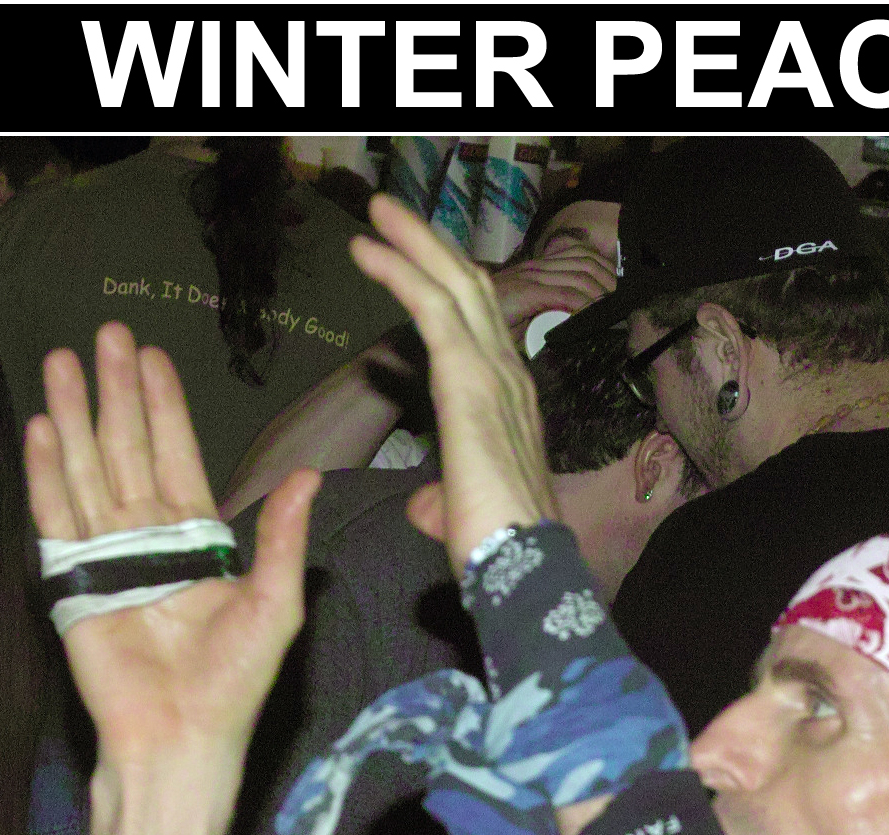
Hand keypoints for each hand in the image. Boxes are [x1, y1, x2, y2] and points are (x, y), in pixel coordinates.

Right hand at [24, 322, 317, 765]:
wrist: (182, 737)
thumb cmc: (233, 682)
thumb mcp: (275, 606)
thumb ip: (281, 538)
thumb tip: (309, 475)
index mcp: (199, 541)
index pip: (178, 456)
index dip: (165, 408)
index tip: (154, 357)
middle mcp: (150, 539)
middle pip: (127, 449)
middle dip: (116, 392)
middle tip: (107, 333)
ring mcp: (108, 556)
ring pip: (87, 469)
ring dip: (75, 415)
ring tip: (63, 360)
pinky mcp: (73, 581)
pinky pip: (57, 517)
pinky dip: (48, 472)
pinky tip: (42, 425)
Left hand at [348, 197, 557, 574]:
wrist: (520, 567)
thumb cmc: (495, 548)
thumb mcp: (459, 513)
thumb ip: (442, 498)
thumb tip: (427, 503)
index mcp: (508, 402)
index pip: (478, 328)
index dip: (446, 288)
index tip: (409, 264)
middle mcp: (509, 376)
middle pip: (471, 288)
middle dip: (431, 245)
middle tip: (390, 214)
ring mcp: (494, 374)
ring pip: (454, 285)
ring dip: (413, 242)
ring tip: (377, 212)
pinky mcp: (469, 381)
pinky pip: (433, 309)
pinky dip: (400, 272)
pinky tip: (368, 251)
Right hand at [490, 239, 615, 332]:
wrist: (460, 325)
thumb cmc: (490, 328)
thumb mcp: (525, 318)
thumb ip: (550, 313)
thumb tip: (579, 322)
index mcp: (537, 268)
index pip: (581, 257)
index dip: (605, 271)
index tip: (619, 293)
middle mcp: (535, 267)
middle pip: (586, 263)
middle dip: (610, 283)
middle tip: (624, 306)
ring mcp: (530, 276)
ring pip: (580, 277)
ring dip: (601, 296)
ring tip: (614, 314)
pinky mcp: (526, 291)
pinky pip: (566, 294)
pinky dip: (584, 307)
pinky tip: (593, 318)